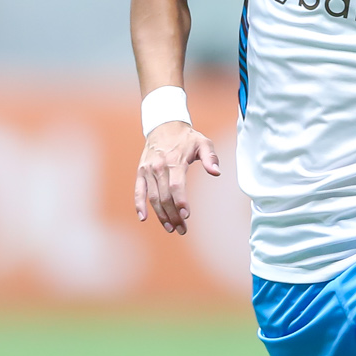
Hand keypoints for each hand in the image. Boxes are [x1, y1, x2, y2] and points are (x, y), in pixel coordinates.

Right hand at [133, 120, 220, 235]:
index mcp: (175, 161)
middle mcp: (159, 167)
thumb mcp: (203, 143)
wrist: (163, 125)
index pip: (176, 186)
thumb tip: (216, 172)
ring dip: (161, 215)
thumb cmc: (187, 138)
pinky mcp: (141, 172)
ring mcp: (148, 170)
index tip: (186, 216)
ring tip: (171, 228)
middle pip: (165, 197)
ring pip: (153, 198)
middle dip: (174, 216)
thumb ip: (211, 158)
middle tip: (182, 229)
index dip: (181, 202)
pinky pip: (138, 191)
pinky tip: (144, 218)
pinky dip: (139, 205)